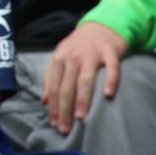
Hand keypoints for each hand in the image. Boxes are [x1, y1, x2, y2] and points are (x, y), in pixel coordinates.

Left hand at [42, 20, 126, 134]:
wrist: (101, 26)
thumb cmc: (79, 46)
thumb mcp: (61, 58)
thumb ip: (52, 78)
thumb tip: (43, 101)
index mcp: (59, 59)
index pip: (53, 86)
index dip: (52, 106)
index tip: (54, 123)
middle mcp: (73, 56)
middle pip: (66, 86)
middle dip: (64, 109)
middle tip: (65, 128)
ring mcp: (92, 54)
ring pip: (85, 79)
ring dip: (82, 99)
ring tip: (81, 117)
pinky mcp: (110, 52)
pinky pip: (111, 69)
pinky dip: (110, 81)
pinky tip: (108, 95)